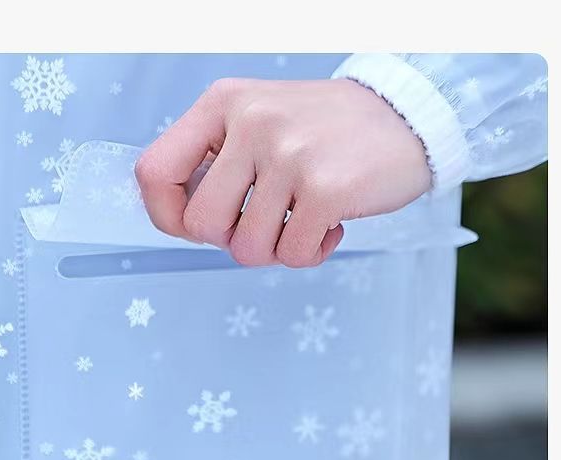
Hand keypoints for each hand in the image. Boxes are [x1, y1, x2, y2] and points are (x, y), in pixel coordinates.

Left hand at [135, 77, 431, 267]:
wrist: (406, 117)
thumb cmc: (325, 133)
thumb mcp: (259, 121)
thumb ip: (217, 161)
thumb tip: (180, 219)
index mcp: (223, 104)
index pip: (154, 173)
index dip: (168, 215)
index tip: (200, 225)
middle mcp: (251, 122)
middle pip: (201, 225)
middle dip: (231, 239)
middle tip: (266, 222)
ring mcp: (288, 154)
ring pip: (246, 249)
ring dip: (276, 249)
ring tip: (302, 220)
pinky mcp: (325, 188)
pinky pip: (292, 255)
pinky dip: (310, 253)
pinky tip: (330, 225)